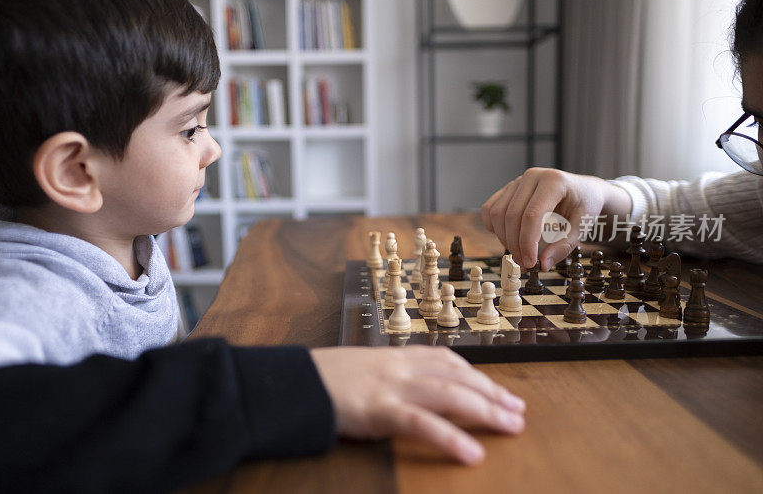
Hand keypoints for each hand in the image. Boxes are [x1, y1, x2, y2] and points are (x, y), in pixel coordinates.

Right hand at [310, 345, 524, 464]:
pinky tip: (472, 453)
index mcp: (395, 356)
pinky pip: (422, 423)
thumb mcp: (362, 370)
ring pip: (449, 394)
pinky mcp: (378, 409)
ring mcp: (390, 385)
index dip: (477, 375)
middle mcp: (399, 366)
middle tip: (518, 412)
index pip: (447, 360)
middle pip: (457, 376)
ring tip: (511, 426)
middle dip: (492, 393)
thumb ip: (389, 377)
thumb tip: (415, 391)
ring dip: (485, 410)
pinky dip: (450, 438)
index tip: (500, 390)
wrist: (291, 381)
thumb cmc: (323, 380)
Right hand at [481, 168, 630, 270]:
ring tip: (519, 254)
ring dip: (504, 238)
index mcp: (554, 182)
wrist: (583, 190)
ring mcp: (517, 181)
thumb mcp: (583, 226)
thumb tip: (543, 264)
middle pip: (512, 215)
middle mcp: (532, 176)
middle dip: (515, 244)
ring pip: (497, 213)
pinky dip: (494, 227)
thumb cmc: (584, 206)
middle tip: (525, 265)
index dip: (527, 242)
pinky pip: (490, 209)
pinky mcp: (508, 189)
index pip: (532, 215)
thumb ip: (564, 245)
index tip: (530, 263)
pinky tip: (508, 238)